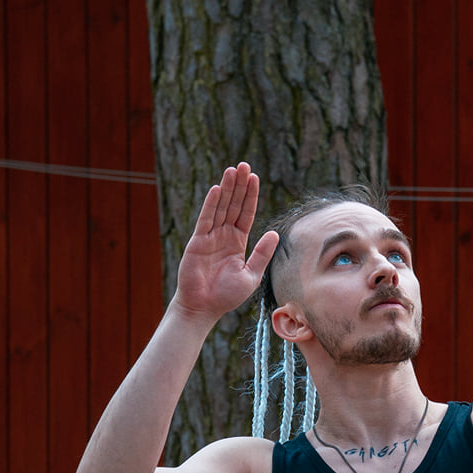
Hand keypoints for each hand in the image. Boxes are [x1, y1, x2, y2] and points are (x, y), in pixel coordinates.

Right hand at [172, 163, 280, 321]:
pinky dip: (212, 204)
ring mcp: (210, 237)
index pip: (245, 213)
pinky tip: (218, 189)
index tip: (255, 178)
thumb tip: (274, 233)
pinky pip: (206, 219)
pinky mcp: (198, 241)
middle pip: (233, 205)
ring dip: (227, 188)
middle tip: (244, 164)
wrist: (204, 308)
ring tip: (233, 169)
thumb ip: (262, 254)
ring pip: (221, 207)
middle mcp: (224, 236)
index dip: (250, 196)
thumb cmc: (226, 296)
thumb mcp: (251, 275)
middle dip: (239, 185)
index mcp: (237, 242)